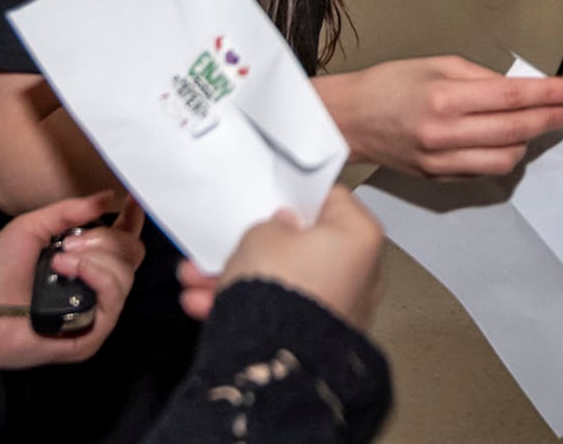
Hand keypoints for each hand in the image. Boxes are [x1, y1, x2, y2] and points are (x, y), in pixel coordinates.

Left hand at [0, 192, 144, 369]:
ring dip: (96, 259)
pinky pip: (114, 300)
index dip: (134, 219)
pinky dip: (96, 277)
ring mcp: (96, 310)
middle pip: (132, 254)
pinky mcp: (92, 334)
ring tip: (61, 259)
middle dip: (107, 240)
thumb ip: (70, 210)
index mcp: (86, 259)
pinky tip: (69, 270)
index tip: (135, 200)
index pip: (124, 237)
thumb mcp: (32, 226)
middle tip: (71, 242)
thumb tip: (108, 197)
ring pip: (126, 275)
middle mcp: (96, 284)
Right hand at [180, 187, 384, 331]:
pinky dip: (249, 307)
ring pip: (286, 281)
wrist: (276, 365)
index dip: (295, 197)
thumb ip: (270, 223)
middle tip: (230, 244)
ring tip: (201, 279)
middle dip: (258, 247)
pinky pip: (282, 311)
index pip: (329, 200)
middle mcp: (361, 273)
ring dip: (244, 278)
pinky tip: (207, 305)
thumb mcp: (262, 235)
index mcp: (361, 235)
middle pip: (303, 246)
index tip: (272, 200)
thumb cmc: (281, 293)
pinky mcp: (320, 339)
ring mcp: (342, 309)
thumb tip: (278, 228)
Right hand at [318, 56, 562, 175]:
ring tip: (541, 123)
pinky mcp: (438, 178)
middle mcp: (445, 133)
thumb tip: (521, 89)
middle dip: (551, 118)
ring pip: (506, 159)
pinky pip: (485, 171)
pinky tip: (510, 140)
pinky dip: (504, 156)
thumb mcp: (438, 64)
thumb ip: (482, 78)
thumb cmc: (390, 85)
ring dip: (530, 141)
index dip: (550, 94)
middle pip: (516, 130)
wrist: (348, 120)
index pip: (513, 97)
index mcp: (446, 97)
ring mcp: (442, 161)